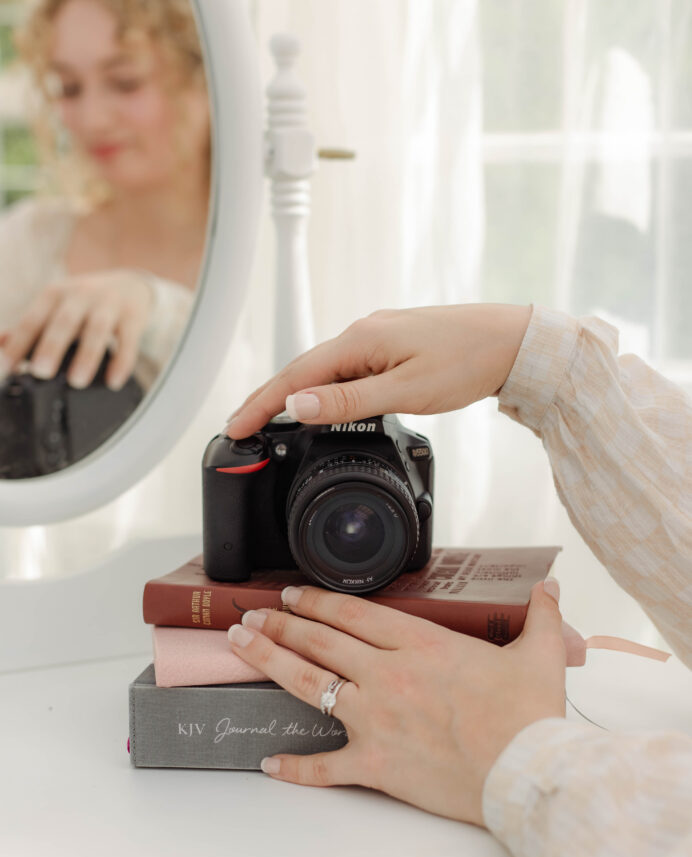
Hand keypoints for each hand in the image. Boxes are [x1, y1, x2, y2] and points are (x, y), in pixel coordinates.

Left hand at [0, 270, 152, 389]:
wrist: (129, 285)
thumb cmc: (85, 303)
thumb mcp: (56, 308)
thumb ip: (31, 328)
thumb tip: (1, 347)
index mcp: (55, 294)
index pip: (32, 320)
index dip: (18, 344)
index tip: (6, 367)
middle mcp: (81, 295)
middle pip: (64, 322)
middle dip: (52, 347)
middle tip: (41, 372)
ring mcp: (108, 305)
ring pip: (97, 330)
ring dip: (86, 356)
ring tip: (77, 381)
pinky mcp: (133, 317)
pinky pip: (128, 341)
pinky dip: (121, 362)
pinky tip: (114, 381)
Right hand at [226, 304, 531, 438]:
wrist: (512, 341)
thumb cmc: (468, 362)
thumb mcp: (406, 390)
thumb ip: (348, 401)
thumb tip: (296, 404)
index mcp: (360, 341)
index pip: (294, 377)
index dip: (260, 404)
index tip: (234, 428)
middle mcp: (362, 333)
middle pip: (301, 371)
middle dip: (267, 400)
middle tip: (240, 429)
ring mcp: (377, 337)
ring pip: (323, 370)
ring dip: (294, 394)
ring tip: (269, 421)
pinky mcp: (392, 345)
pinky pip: (345, 368)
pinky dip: (322, 388)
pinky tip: (320, 402)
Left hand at [228, 578, 566, 825]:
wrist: (528, 775)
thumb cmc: (530, 717)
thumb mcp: (541, 655)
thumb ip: (541, 615)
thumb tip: (549, 586)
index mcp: (421, 645)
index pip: (353, 614)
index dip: (317, 601)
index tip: (292, 595)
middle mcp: (388, 676)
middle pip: (320, 641)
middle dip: (280, 624)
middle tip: (251, 616)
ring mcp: (376, 719)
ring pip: (308, 684)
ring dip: (269, 662)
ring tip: (241, 647)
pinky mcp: (376, 764)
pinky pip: (325, 767)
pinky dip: (296, 767)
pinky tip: (271, 764)